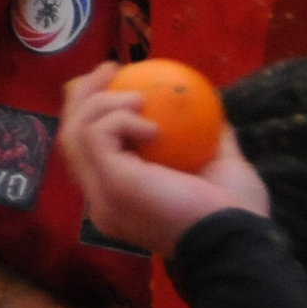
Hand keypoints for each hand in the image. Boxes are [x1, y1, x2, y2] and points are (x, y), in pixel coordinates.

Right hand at [60, 63, 270, 256]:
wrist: (238, 238)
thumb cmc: (234, 211)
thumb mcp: (221, 167)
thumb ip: (209, 141)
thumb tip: (211, 112)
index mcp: (120, 198)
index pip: (87, 150)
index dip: (94, 113)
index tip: (120, 84)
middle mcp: (99, 198)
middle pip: (69, 137)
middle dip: (82, 96)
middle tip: (110, 69)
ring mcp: (100, 193)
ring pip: (73, 132)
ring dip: (100, 102)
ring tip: (135, 94)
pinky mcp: (110, 182)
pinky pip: (97, 135)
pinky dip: (119, 119)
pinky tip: (150, 125)